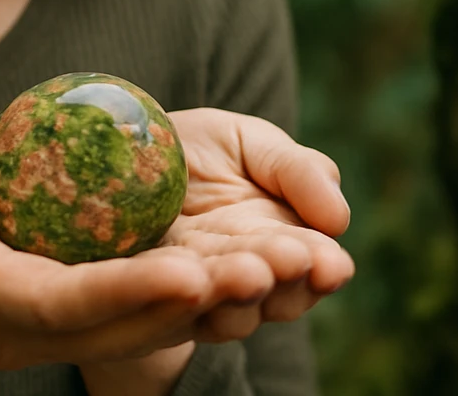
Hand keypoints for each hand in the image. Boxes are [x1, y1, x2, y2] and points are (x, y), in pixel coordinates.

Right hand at [0, 133, 281, 371]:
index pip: (63, 303)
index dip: (126, 291)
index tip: (189, 269)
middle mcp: (28, 329)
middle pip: (120, 329)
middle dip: (192, 305)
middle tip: (261, 271)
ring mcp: (58, 330)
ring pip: (143, 330)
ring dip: (210, 308)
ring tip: (273, 272)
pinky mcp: (83, 314)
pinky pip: (145, 315)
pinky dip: (197, 299)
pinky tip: (250, 270)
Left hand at [162, 108, 353, 341]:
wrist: (118, 149)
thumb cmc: (196, 146)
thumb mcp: (252, 143)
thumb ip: (299, 172)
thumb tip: (339, 221)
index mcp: (281, 239)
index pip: (311, 263)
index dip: (321, 266)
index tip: (330, 263)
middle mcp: (244, 275)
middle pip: (276, 296)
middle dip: (284, 281)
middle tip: (289, 263)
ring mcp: (196, 290)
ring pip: (229, 315)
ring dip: (238, 298)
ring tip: (245, 274)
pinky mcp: (149, 295)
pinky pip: (169, 306)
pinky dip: (180, 295)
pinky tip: (188, 278)